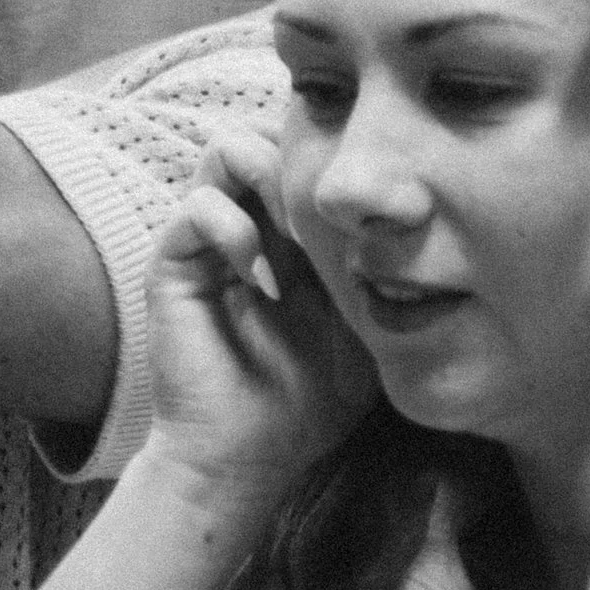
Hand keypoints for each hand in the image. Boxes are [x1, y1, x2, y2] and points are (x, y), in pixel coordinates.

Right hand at [137, 124, 375, 522]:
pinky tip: (258, 274)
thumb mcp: (365, 326)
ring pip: (226, 147)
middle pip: (268, 133)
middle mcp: (248, 224)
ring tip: (295, 232)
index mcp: (293, 235)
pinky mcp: (175, 262)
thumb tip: (415, 221)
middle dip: (303, 159)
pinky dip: (233, 227)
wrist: (246, 456)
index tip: (368, 201)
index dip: (333, 158)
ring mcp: (208, 240)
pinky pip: (198, 206)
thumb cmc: (308, 401)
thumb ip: (380, 271)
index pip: (305, 154)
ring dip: (268, 178)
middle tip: (332, 212)